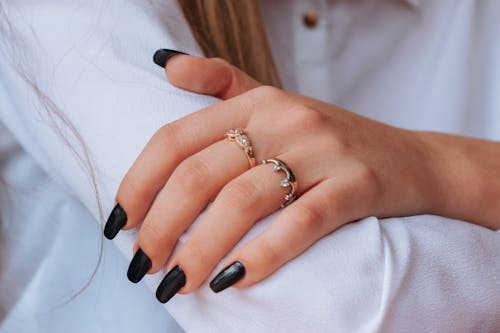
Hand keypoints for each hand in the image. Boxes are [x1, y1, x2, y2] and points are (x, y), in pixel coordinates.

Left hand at [105, 50, 434, 302]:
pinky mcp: (356, 185)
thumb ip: (221, 82)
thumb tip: (165, 67)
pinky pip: (302, 223)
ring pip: (242, 201)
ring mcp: (322, 151)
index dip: (138, 182)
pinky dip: (263, 256)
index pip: (175, 138)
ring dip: (200, 249)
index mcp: (256, 101)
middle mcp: (284, 120)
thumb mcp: (275, 101)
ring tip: (178, 282)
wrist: (412, 158)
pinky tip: (233, 282)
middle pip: (199, 175)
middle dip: (160, 226)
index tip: (119, 222)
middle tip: (143, 265)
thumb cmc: (331, 139)